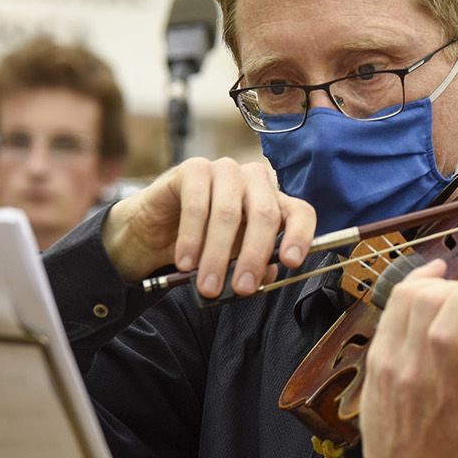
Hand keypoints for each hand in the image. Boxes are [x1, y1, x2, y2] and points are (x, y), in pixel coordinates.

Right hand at [100, 156, 314, 298]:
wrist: (157, 229)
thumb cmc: (205, 243)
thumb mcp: (234, 260)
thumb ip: (253, 265)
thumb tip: (264, 276)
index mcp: (273, 201)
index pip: (300, 212)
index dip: (299, 236)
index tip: (290, 262)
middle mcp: (254, 180)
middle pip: (265, 214)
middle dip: (253, 256)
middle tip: (241, 288)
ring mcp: (225, 170)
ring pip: (228, 213)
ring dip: (217, 255)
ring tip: (207, 286)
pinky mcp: (193, 168)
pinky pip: (196, 205)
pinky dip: (191, 239)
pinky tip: (185, 263)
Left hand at [359, 259, 457, 457]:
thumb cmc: (449, 446)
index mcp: (442, 387)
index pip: (446, 326)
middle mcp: (410, 370)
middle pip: (422, 303)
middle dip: (450, 285)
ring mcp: (387, 363)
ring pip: (400, 301)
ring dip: (426, 282)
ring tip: (445, 280)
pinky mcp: (374, 359)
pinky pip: (388, 313)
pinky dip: (406, 293)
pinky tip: (422, 286)